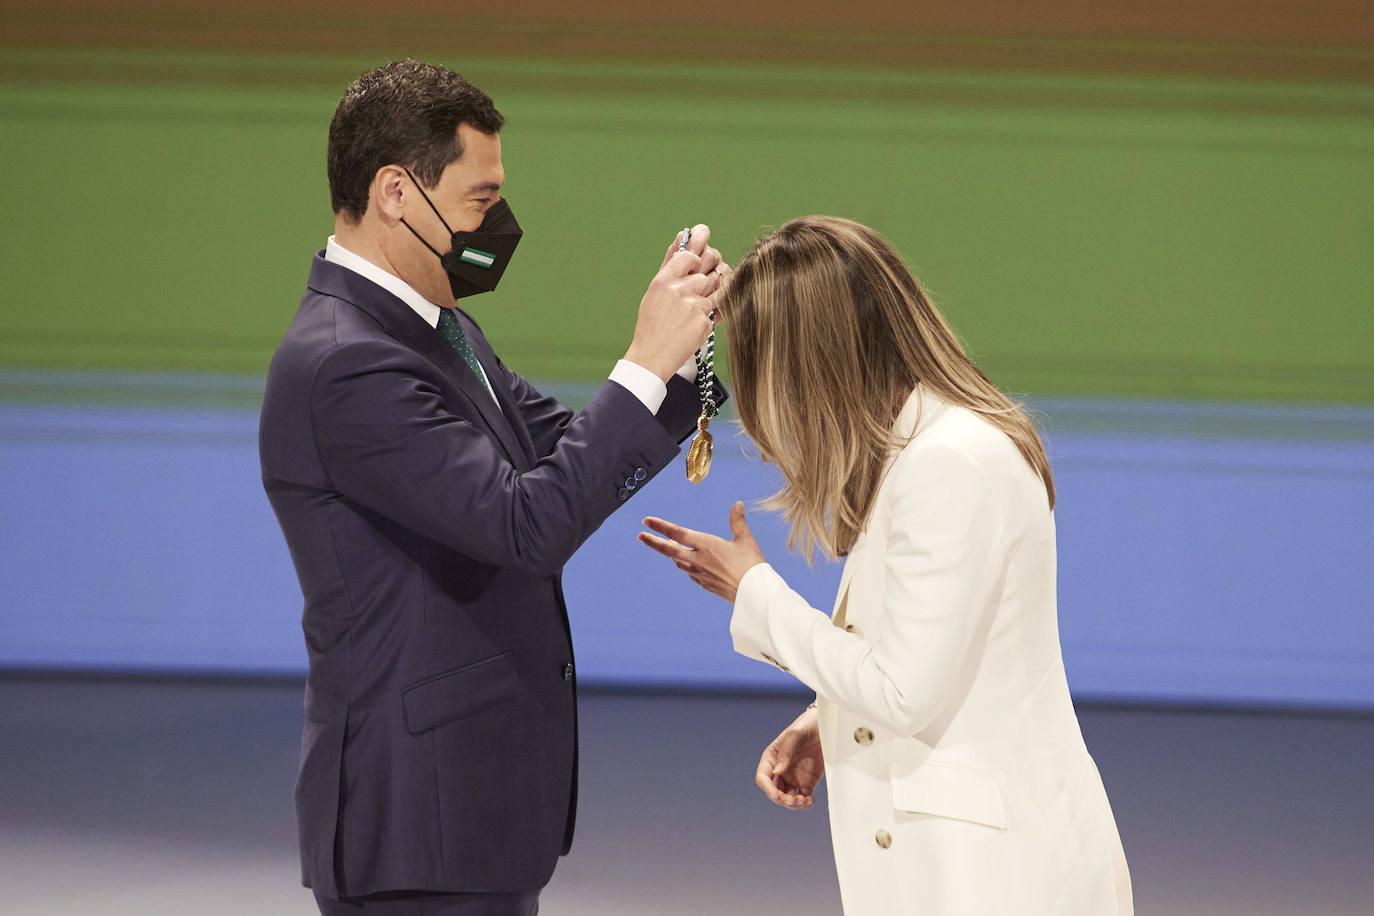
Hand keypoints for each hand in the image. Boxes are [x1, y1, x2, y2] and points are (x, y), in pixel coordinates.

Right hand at [625, 225, 729, 379]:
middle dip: (712, 274)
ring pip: (719, 286)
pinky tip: (704, 317)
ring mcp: (694, 307)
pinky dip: (717, 311)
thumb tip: (683, 236)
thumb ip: (671, 264)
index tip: (697, 267)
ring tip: (702, 303)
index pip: (691, 255)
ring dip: (716, 292)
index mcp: (663, 280)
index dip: (699, 258)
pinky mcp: (705, 322)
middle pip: (710, 270)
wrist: (652, 356)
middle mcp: (678, 290)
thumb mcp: (655, 291)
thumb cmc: (652, 322)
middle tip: (705, 284)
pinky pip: (722, 307)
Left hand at [638, 502, 764, 602]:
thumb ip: (738, 521)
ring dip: (671, 554)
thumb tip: (737, 504)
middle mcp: (699, 559)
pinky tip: (688, 566)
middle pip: (670, 550)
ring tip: (668, 547)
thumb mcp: (746, 539)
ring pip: (679, 562)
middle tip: (641, 536)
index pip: (677, 533)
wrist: (754, 594)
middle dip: (653, 542)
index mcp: (706, 545)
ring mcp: (700, 574)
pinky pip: (690, 574)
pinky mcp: (705, 585)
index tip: (647, 521)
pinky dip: (686, 567)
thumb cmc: (752, 565)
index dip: (660, 526)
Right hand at [756, 706, 823, 809]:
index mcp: (772, 757)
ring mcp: (793, 777)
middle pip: (774, 792)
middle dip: (782, 799)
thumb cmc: (808, 725)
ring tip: (805, 801)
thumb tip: (777, 772)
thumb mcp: (796, 734)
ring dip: (793, 804)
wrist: (827, 725)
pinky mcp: (807, 782)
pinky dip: (805, 804)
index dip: (768, 789)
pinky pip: (803, 799)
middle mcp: (780, 770)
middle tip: (796, 800)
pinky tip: (811, 801)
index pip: (763, 777)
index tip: (777, 795)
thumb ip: (786, 752)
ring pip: (787, 798)